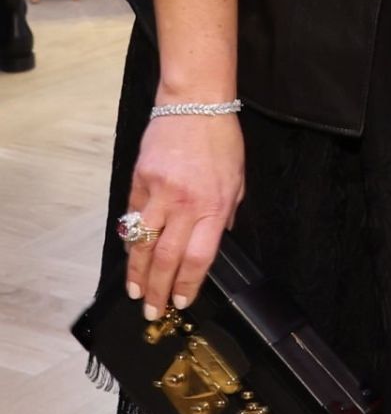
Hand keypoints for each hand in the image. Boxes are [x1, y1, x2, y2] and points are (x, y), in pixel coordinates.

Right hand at [124, 112, 244, 316]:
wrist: (196, 102)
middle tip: (152, 311)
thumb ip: (226, 212)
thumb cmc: (221, 140)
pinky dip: (130, 238)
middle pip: (167, 258)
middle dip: (158, 290)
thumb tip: (216, 241)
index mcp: (214, 205)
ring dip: (137, 273)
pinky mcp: (140, 179)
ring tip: (135, 293)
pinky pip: (132, 216)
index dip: (188, 284)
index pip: (198, 258)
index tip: (182, 301)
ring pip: (143, 243)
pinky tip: (131, 253)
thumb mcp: (237, 179)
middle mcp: (185, 203)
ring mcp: (159, 191)